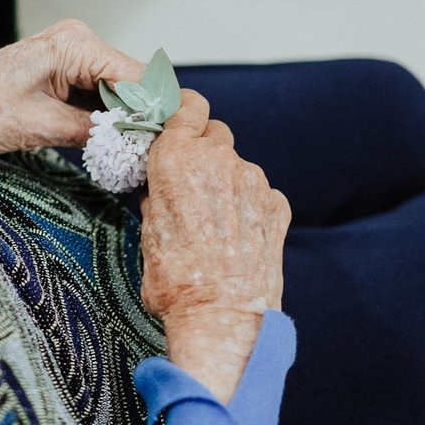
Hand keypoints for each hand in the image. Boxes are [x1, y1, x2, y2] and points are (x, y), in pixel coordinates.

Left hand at [0, 19, 144, 154]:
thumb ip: (96, 130)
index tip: (166, 146)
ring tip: (131, 156)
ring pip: (120, 92)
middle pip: (134, 83)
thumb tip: (137, 143)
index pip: (139, 76)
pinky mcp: (64, 75)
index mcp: (76, 44)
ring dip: (125, 122)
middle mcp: (80, 42)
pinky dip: (107, 120)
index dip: (155, 111)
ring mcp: (73, 57)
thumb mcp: (42, 127)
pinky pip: (100, 96)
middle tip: (149, 157)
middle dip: (142, 118)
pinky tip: (110, 145)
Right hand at [139, 90, 290, 402]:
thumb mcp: (146, 234)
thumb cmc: (176, 283)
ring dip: (227, 182)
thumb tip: (159, 188)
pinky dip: (251, 206)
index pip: (188, 106)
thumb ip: (156, 198)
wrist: (221, 318)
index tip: (180, 122)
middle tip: (192, 182)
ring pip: (239, 165)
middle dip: (204, 151)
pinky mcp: (278, 205)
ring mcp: (254, 181)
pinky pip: (262, 192)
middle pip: (216, 132)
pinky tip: (238, 236)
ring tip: (216, 223)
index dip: (183, 113)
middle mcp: (219, 160)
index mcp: (177, 159)